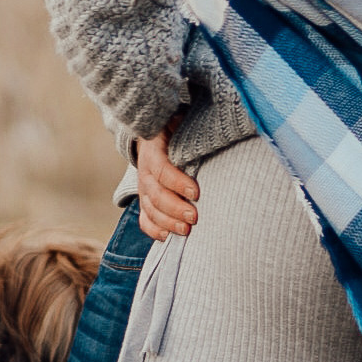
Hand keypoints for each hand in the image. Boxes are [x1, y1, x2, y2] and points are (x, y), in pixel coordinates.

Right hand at [135, 124, 198, 239]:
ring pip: (150, 209)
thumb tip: (218, 131)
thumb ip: (194, 130)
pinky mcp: (145, 201)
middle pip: (156, 195)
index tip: (196, 193)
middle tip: (195, 217)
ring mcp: (144, 189)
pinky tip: (167, 237)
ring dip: (167, 223)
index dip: (177, 182)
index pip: (162, 169)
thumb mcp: (181, 124)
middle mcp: (145, 172)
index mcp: (153, 152)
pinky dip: (153, 230)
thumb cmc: (175, 131)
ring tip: (186, 231)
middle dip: (175, 208)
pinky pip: (144, 219)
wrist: (155, 136)